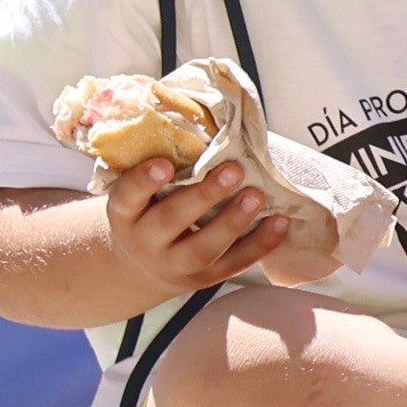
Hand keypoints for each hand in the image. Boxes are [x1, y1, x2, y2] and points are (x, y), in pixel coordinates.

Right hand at [99, 146, 294, 300]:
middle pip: (170, 222)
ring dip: (233, 222)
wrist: (139, 266)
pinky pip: (232, 265)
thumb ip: (163, 169)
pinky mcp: (201, 279)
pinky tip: (280, 223)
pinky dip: (259, 245)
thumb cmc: (149, 212)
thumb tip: (210, 127)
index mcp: (125, 214)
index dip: (143, 181)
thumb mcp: (141, 194)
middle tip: (233, 170)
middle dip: (203, 196)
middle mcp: (144, 242)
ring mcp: (173, 265)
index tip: (165, 164)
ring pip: (202, 250)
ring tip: (257, 195)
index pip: (126, 197)